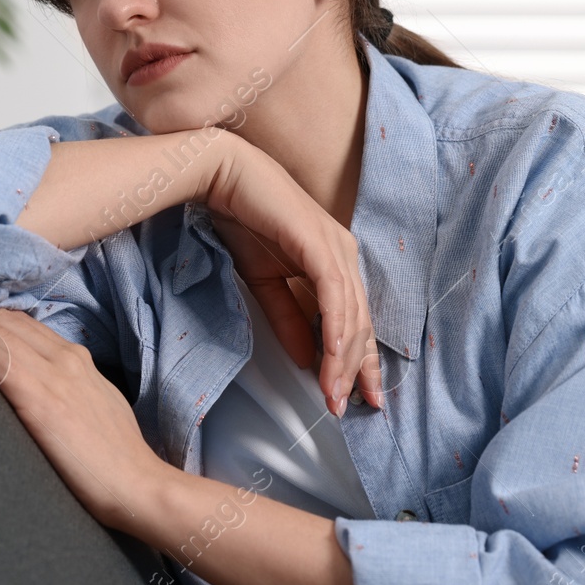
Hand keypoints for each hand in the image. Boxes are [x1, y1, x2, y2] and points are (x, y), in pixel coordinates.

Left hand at [0, 308, 171, 532]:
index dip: (0, 319)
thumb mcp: (98, 405)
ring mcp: (54, 377)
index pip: (32, 328)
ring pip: (3, 336)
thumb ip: (73, 389)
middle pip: (14, 325)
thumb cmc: (118, 455)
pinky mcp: (40, 400)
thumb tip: (50, 390)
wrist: (135, 482)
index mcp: (80, 361)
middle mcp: (67, 359)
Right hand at [203, 136, 381, 414]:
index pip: (357, 319)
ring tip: (334, 396)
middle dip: (356, 370)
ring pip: (350, 316)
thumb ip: (287, 317)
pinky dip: (334, 330)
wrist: (223, 177)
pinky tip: (331, 359)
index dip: (361, 360)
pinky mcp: (320, 244)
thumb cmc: (243, 220)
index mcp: (335, 262)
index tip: (361, 397)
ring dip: (343, 360)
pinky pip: (333, 296)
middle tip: (348, 407)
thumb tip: (304, 359)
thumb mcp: (265, 281)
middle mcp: (344, 254)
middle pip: (360, 323)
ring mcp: (336, 248)